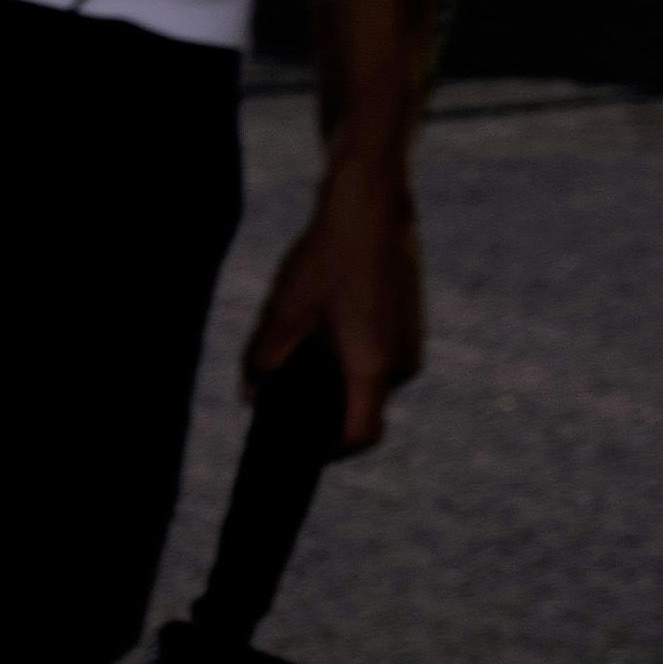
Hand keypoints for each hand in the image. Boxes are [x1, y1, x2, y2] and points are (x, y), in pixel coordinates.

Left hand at [245, 158, 425, 450]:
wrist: (369, 208)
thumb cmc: (325, 260)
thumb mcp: (280, 312)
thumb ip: (262, 361)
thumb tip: (251, 398)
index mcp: (373, 368)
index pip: (361, 435)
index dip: (330, 453)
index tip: (300, 455)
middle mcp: (402, 364)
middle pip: (361, 407)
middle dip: (322, 411)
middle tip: (279, 409)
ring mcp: (411, 345)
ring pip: (368, 381)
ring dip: (334, 382)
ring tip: (291, 367)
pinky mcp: (409, 327)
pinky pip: (378, 359)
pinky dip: (348, 360)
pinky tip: (316, 340)